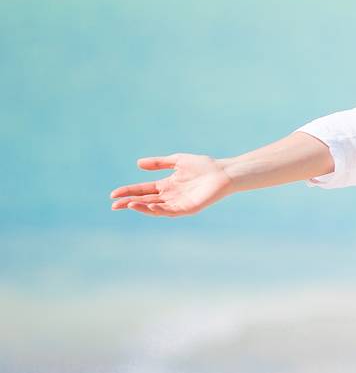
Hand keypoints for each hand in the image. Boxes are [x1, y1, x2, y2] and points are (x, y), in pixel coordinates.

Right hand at [109, 153, 232, 216]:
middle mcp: (170, 196)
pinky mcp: (188, 208)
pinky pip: (171, 211)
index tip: (113, 194)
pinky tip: (150, 206)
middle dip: (129, 202)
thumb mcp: (177, 161)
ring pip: (156, 208)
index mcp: (167, 185)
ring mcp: (179, 203)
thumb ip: (159, 163)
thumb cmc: (204, 165)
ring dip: (142, 207)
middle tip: (114, 204)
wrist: (224, 172)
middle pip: (146, 200)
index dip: (129, 192)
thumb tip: (138, 163)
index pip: (143, 190)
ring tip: (129, 204)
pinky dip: (160, 210)